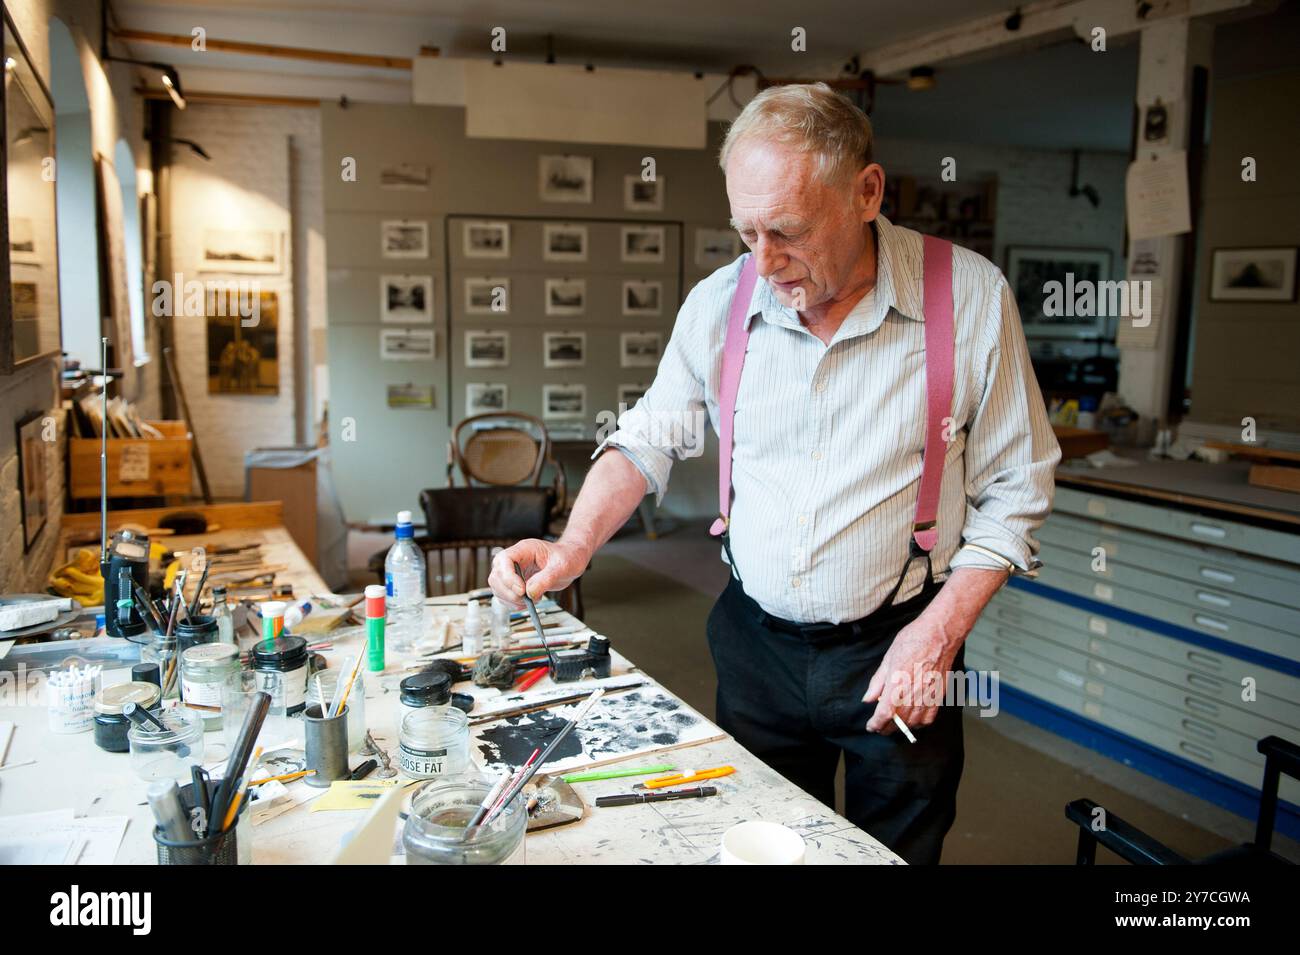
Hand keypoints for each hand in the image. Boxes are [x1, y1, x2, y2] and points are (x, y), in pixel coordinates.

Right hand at [488, 538, 588, 609]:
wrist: (571, 560)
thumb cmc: (567, 557)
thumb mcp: (562, 567)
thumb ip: (546, 578)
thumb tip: (530, 592)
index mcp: (524, 549)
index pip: (504, 560)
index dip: (508, 577)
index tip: (521, 590)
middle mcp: (515, 559)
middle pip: (496, 575)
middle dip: (508, 591)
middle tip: (525, 599)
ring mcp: (513, 572)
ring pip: (497, 587)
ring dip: (510, 599)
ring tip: (530, 600)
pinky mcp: (515, 584)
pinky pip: (504, 595)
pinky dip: (513, 603)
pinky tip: (527, 603)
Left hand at [862, 611, 963, 734]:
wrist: (939, 635)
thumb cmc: (913, 641)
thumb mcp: (888, 659)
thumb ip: (877, 682)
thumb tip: (868, 699)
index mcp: (897, 684)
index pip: (884, 714)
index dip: (876, 724)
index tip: (871, 726)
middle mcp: (913, 694)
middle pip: (898, 723)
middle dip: (886, 728)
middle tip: (879, 726)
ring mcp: (928, 696)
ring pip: (913, 723)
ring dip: (901, 727)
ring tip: (894, 722)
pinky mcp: (939, 696)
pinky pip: (929, 718)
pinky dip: (919, 723)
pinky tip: (913, 718)